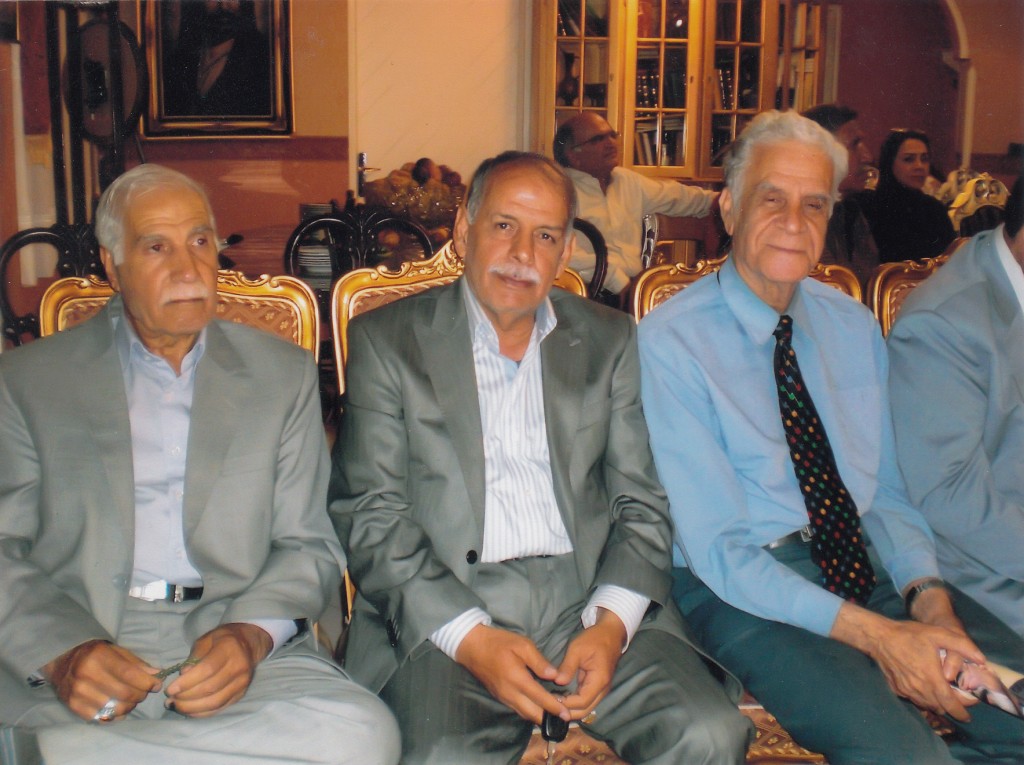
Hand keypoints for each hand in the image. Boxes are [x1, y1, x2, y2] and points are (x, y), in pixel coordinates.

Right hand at [44, 639, 160, 721]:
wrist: (62, 661)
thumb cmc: (95, 654)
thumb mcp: (116, 651)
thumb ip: (136, 663)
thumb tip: (156, 674)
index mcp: (99, 656)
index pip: (129, 674)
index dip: (147, 682)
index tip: (156, 685)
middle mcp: (86, 675)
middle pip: (124, 693)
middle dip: (141, 695)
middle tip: (144, 692)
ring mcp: (78, 693)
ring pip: (115, 709)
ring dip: (129, 706)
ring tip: (131, 699)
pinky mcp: (73, 706)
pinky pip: (102, 718)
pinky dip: (115, 715)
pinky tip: (117, 707)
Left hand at [165, 623, 272, 717]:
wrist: (248, 644)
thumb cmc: (223, 640)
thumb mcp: (207, 640)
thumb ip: (194, 656)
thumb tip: (184, 674)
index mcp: (229, 649)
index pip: (207, 669)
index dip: (187, 682)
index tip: (170, 689)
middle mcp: (239, 667)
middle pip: (210, 688)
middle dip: (186, 697)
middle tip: (170, 699)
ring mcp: (242, 682)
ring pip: (215, 702)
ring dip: (192, 708)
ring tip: (176, 706)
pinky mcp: (241, 694)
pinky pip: (220, 707)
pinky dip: (202, 712)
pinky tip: (189, 711)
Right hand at [455, 624, 566, 723]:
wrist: (471, 646)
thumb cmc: (498, 642)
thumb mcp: (522, 645)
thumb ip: (539, 662)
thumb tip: (555, 676)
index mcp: (517, 679)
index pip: (540, 698)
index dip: (554, 708)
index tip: (567, 715)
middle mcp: (510, 693)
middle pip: (532, 713)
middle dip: (548, 717)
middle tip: (563, 718)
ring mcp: (503, 697)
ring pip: (524, 713)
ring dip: (538, 716)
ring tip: (553, 715)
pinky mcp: (499, 696)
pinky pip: (516, 709)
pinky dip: (529, 711)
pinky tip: (537, 707)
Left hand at [555, 609, 625, 719]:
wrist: (610, 634)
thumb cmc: (594, 639)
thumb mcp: (577, 649)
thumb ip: (568, 667)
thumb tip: (558, 682)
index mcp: (599, 680)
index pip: (582, 701)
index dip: (566, 704)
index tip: (550, 700)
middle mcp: (602, 689)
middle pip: (585, 710)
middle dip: (568, 712)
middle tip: (549, 707)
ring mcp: (601, 690)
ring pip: (586, 708)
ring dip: (571, 710)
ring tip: (553, 705)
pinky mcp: (597, 687)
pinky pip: (586, 701)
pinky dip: (574, 704)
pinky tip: (561, 700)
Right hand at [832, 602, 984, 721]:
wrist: (879, 637)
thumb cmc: (909, 635)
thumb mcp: (938, 634)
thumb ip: (962, 645)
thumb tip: (981, 659)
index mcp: (932, 679)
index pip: (951, 704)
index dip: (962, 713)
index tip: (968, 715)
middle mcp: (919, 689)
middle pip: (940, 708)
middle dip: (951, 709)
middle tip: (957, 703)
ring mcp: (906, 690)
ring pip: (926, 705)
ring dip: (936, 704)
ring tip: (941, 696)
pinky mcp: (896, 689)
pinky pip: (913, 699)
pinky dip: (922, 698)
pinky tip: (923, 687)